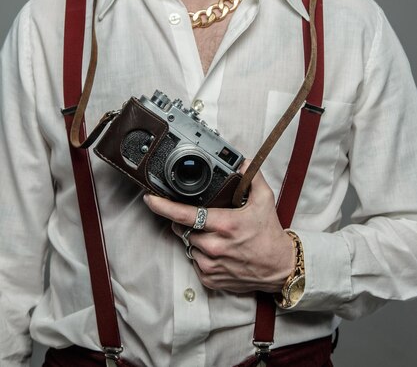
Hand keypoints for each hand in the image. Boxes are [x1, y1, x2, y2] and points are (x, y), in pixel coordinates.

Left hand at [143, 164, 294, 292]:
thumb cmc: (269, 234)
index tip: (150, 199)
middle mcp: (214, 246)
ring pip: (187, 245)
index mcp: (224, 225)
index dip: (163, 206)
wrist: (279, 268)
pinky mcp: (210, 279)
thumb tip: (243, 161)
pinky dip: (201, 254)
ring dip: (194, 238)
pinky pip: (194, 262)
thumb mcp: (264, 200)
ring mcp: (211, 264)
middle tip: (202, 218)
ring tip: (214, 235)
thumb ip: (252, 177)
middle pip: (181, 229)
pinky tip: (217, 250)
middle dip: (185, 221)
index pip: (185, 214)